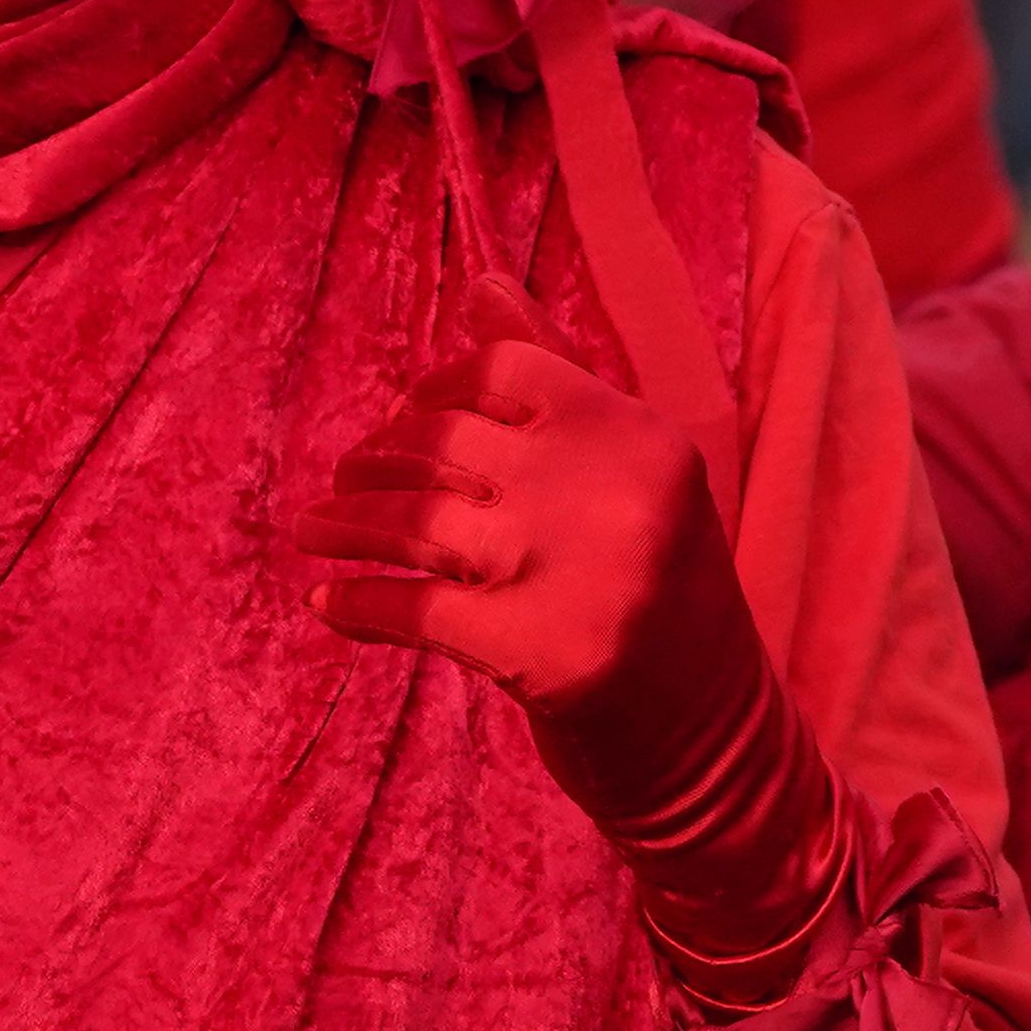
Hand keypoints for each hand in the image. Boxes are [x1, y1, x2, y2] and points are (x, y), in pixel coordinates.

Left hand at [297, 337, 846, 986]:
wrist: (715, 747)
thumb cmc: (657, 602)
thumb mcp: (626, 479)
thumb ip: (555, 382)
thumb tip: (477, 283)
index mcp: (640, 433)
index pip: (500, 367)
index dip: (432, 390)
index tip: (401, 422)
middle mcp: (617, 491)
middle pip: (446, 442)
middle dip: (374, 462)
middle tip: (342, 487)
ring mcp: (581, 573)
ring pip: (419, 520)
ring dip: (347, 525)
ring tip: (314, 533)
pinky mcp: (542, 654)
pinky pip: (413, 609)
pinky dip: (358, 603)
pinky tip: (329, 604)